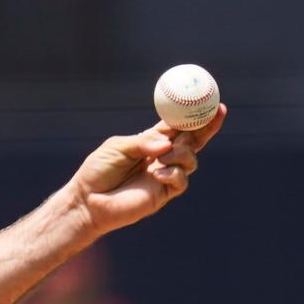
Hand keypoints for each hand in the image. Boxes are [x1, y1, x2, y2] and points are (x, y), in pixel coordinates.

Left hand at [68, 104, 225, 235]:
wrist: (87, 201)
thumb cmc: (97, 172)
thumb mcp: (118, 147)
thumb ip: (143, 142)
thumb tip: (167, 144)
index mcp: (151, 142)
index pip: (178, 127)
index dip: (194, 115)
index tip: (210, 102)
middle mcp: (161, 157)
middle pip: (192, 141)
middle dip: (207, 127)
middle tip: (216, 113)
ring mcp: (164, 175)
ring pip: (190, 160)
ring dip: (181, 154)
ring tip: (161, 157)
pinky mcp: (163, 194)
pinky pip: (181, 181)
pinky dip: (173, 174)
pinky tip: (157, 174)